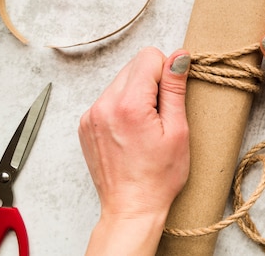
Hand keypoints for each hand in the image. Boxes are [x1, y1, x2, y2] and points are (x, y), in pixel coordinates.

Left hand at [78, 47, 190, 254]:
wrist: (131, 209)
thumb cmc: (159, 177)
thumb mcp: (178, 130)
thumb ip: (175, 88)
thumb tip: (178, 55)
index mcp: (128, 104)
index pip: (149, 56)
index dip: (167, 72)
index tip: (171, 98)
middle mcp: (103, 105)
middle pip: (133, 66)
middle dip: (152, 83)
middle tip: (161, 116)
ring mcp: (90, 115)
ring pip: (121, 81)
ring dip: (138, 94)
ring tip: (146, 126)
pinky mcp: (85, 124)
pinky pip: (109, 98)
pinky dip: (124, 106)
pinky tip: (133, 131)